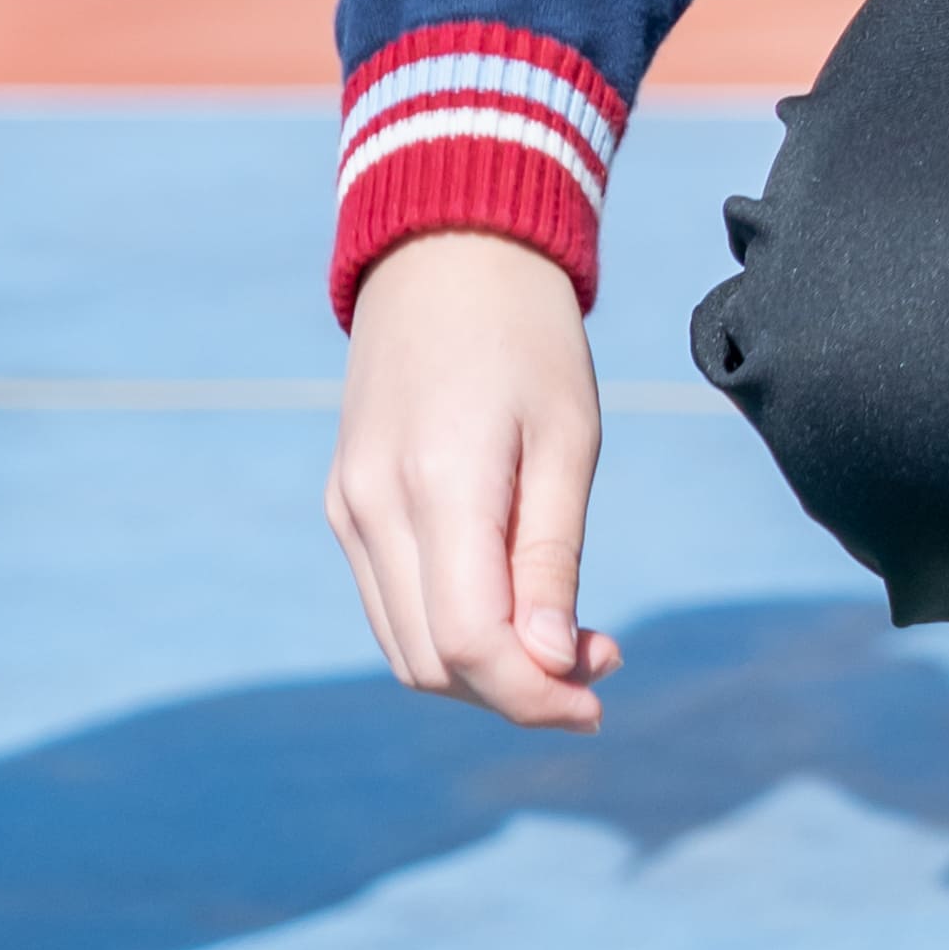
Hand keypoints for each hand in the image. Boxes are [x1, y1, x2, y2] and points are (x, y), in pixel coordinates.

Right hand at [328, 229, 617, 728]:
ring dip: (486, 669)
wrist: (446, 252)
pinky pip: (393, 604)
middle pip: (433, 662)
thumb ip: (551, 557)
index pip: (468, 644)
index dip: (535, 695)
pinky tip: (516, 603)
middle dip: (519, 689)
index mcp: (436, 486)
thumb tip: (550, 666)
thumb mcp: (567, 440)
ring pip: (407, 646)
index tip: (600, 697)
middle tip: (602, 658)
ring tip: (569, 636)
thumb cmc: (528, 337)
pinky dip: (452, 630)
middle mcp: (372, 509)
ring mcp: (348, 509)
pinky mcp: (346, 504)